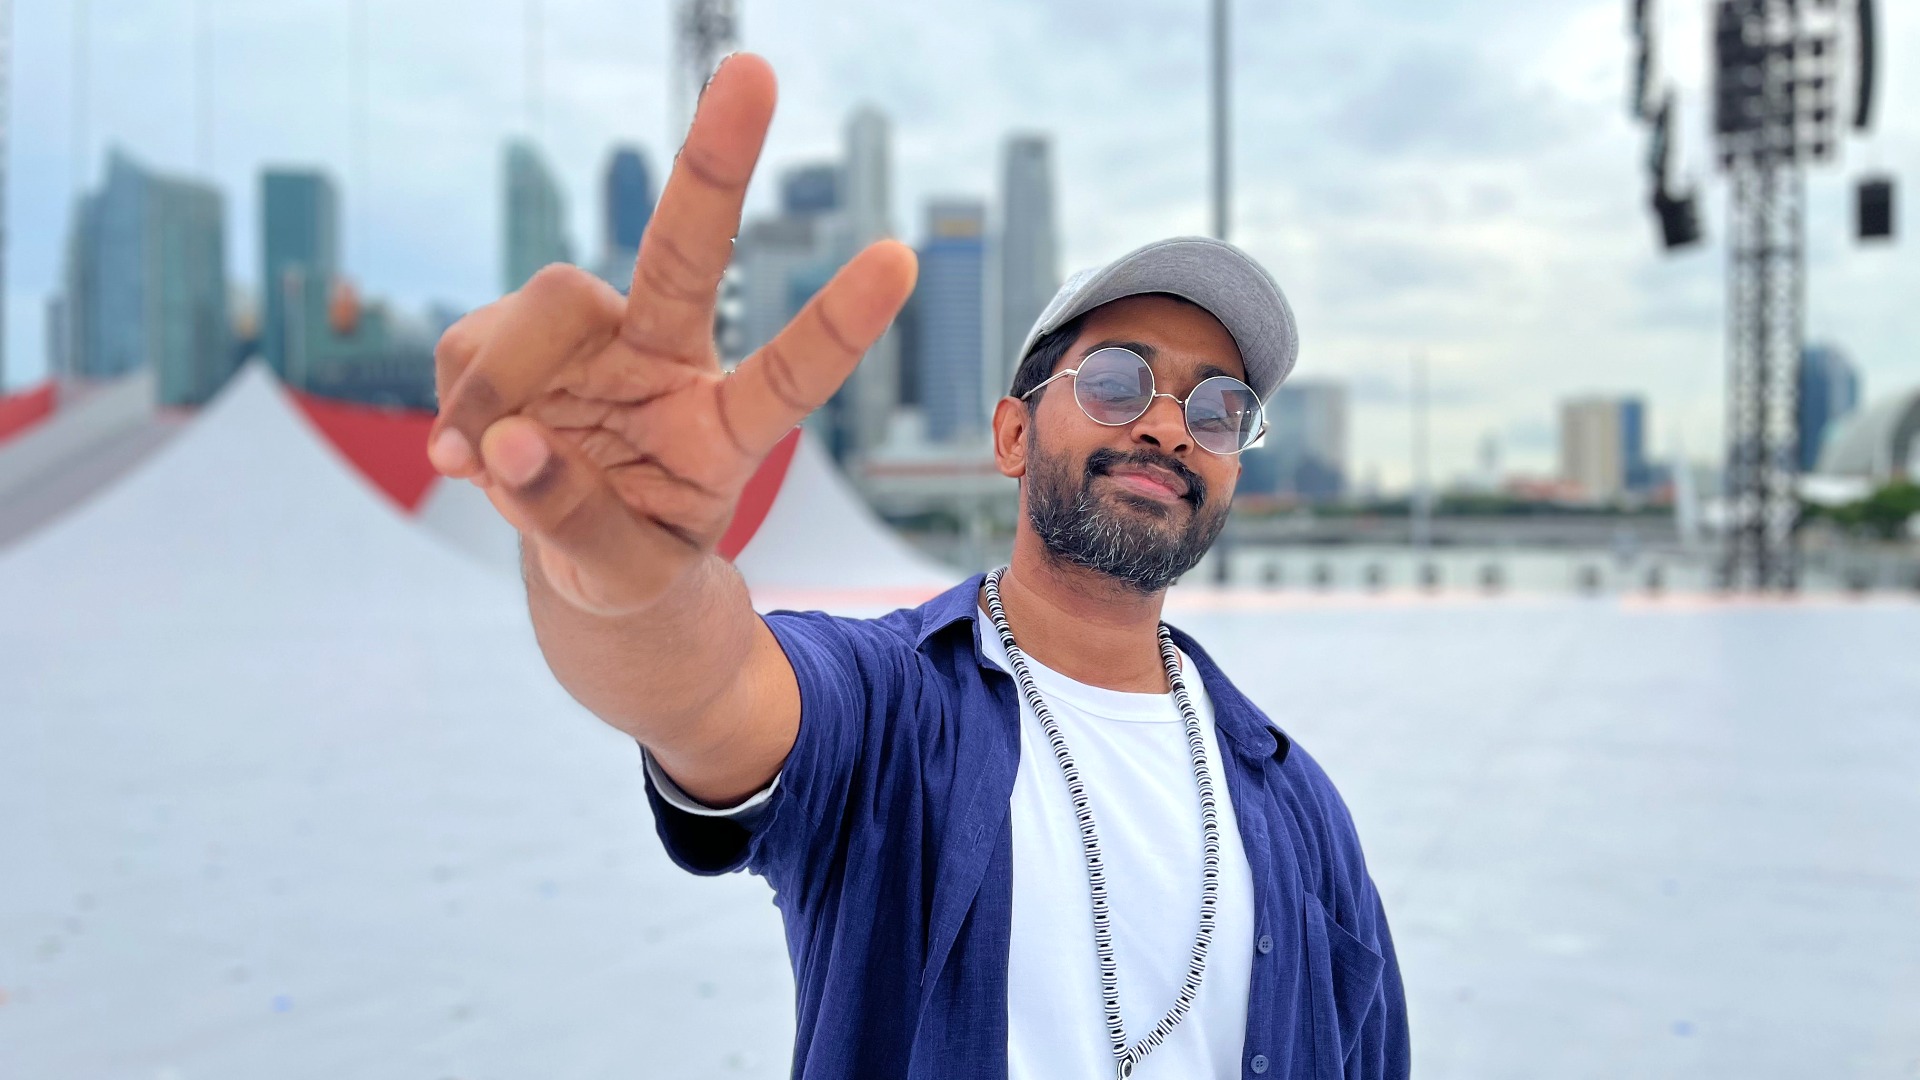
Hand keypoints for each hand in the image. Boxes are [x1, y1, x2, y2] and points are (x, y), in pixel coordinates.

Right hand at [427, 54, 916, 617]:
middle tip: (755, 70)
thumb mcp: (621, 578)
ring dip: (501, 376)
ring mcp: (596, 341)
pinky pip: (475, 343)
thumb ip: (575, 522)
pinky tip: (467, 450)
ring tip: (471, 460)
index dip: (837, 322)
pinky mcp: (521, 338)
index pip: (790, 374)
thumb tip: (505, 441)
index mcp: (726, 427)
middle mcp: (670, 361)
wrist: (583, 556)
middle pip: (688, 254)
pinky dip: (460, 400)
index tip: (900, 259)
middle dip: (715, 163)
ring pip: (551, 300)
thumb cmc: (631, 562)